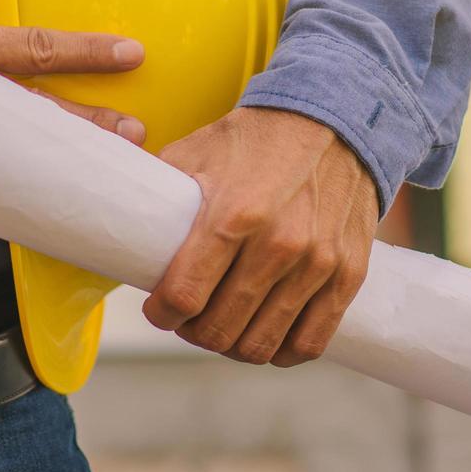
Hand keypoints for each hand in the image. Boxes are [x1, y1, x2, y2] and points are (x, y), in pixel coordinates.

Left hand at [143, 107, 377, 366]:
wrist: (335, 120)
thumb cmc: (257, 140)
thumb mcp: (197, 153)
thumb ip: (160, 195)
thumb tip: (122, 228)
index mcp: (234, 214)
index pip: (184, 296)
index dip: (162, 313)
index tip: (159, 309)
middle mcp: (279, 244)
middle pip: (220, 330)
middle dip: (193, 332)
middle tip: (189, 317)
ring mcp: (318, 263)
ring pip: (261, 344)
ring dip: (233, 345)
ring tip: (224, 324)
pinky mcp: (348, 274)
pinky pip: (310, 342)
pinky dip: (281, 351)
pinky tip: (265, 335)